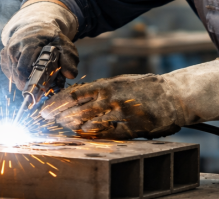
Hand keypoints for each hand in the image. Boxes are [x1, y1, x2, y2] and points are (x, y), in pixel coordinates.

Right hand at [0, 1, 78, 90]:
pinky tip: (27, 72)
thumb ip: (69, 60)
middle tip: (40, 87)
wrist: (36, 26)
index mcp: (29, 43)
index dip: (31, 82)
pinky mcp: (4, 56)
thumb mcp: (64, 45)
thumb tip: (69, 75)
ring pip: (12, 75)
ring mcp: (7, 51)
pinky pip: (8, 72)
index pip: (24, 68)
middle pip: (17, 74)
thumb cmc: (51, 38)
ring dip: (24, 81)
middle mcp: (14, 46)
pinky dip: (17, 76)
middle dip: (28, 83)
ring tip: (35, 78)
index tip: (41, 88)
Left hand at [40, 74, 181, 138]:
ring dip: (73, 128)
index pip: (74, 94)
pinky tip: (84, 136)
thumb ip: (102, 89)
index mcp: (108, 85)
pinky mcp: (130, 129)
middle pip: (76, 111)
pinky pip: (106, 136)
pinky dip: (93, 136)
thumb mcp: (121, 81)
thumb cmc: (146, 88)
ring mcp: (120, 115)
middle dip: (59, 117)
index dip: (57, 103)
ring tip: (65, 128)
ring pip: (88, 125)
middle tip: (49, 120)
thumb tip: (79, 95)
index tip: (45, 109)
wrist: (173, 96)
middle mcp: (111, 99)